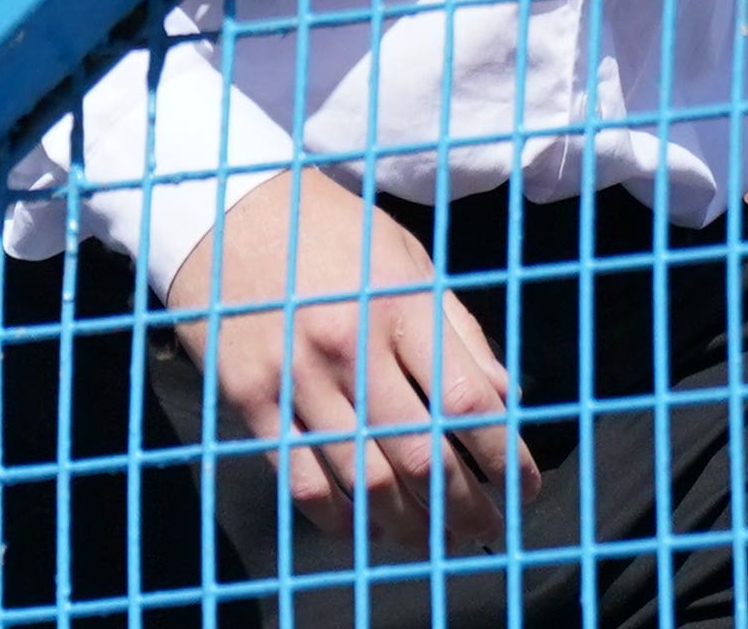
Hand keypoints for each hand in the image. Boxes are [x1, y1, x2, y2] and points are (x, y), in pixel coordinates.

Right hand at [154, 169, 542, 550]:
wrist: (222, 207)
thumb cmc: (327, 230)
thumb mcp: (405, 256)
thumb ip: (456, 328)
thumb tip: (503, 399)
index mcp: (397, 303)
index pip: (468, 402)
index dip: (506, 458)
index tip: (525, 488)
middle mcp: (348, 345)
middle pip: (422, 455)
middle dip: (465, 507)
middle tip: (486, 531)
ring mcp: (294, 377)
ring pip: (365, 482)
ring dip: (410, 526)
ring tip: (436, 540)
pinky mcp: (249, 398)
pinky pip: (301, 482)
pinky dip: (340, 520)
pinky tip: (366, 528)